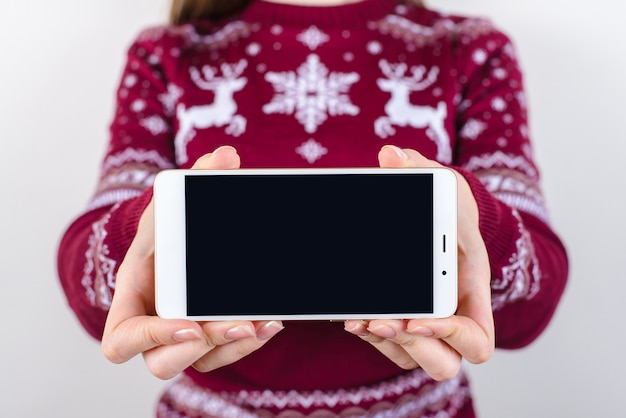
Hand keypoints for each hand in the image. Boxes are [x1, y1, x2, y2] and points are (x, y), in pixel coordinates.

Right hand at [101, 146, 283, 379]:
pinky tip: (272, 321)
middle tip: (237, 325)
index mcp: (132, 298)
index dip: (149, 338)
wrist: (174, 242)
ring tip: (260, 323)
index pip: (121, 340)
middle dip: (200, 348)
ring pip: (200, 362)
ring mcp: (181, 336)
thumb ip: (196, 181)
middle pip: (163, 362)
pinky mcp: (209, 336)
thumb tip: (226, 156)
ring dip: (231, 348)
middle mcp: (154, 326)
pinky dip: (248, 341)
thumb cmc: (164, 228)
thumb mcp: (171, 204)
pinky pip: (224, 352)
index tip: (187, 323)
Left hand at [344, 145, 494, 380]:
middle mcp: (453, 314)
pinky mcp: (404, 318)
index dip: (451, 336)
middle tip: (378, 321)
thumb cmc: (450, 205)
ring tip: (358, 319)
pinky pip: (391, 343)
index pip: (477, 336)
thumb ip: (419, 169)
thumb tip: (390, 155)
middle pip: (443, 361)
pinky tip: (352, 315)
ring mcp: (428, 321)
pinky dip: (371, 332)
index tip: (416, 318)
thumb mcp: (442, 183)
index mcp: (472, 289)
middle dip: (411, 347)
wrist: (442, 216)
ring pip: (410, 357)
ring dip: (384, 344)